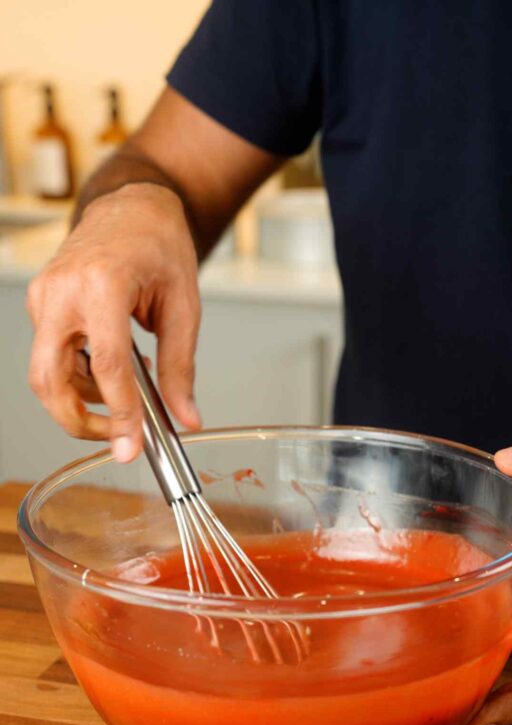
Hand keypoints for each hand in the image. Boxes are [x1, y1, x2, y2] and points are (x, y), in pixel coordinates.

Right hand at [27, 182, 200, 462]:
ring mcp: (44, 296)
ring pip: (45, 373)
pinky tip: (109, 369)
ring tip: (124, 394)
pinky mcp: (39, 303)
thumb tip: (186, 417)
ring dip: (79, 400)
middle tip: (116, 439)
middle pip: (51, 379)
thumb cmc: (159, 245)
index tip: (131, 445)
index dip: (119, 412)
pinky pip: (50, 357)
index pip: (106, 365)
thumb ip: (180, 367)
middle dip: (76, 422)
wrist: (131, 207)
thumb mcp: (184, 307)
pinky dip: (77, 377)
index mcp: (102, 284)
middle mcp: (63, 290)